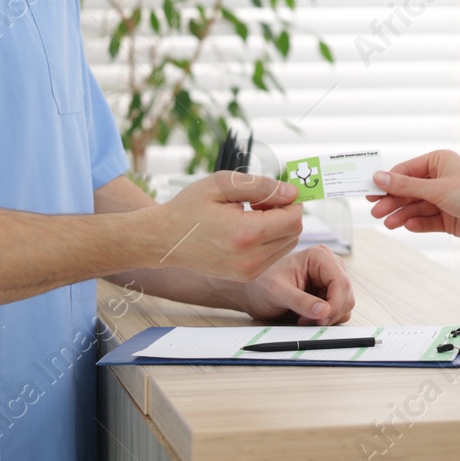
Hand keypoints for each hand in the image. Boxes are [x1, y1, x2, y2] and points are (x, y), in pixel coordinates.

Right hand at [147, 171, 302, 281]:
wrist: (165, 239)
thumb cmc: (190, 207)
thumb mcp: (223, 184)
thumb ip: (262, 186)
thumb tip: (292, 192)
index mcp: (246, 234)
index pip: (294, 219)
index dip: (289, 201)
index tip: (272, 192)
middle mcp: (250, 259)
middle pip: (294, 233)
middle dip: (284, 213)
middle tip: (259, 202)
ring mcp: (248, 272)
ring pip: (287, 245)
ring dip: (279, 227)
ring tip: (252, 215)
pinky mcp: (246, 276)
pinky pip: (274, 255)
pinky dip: (269, 240)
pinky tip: (248, 229)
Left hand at [236, 245, 355, 325]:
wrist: (253, 294)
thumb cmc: (261, 286)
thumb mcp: (278, 293)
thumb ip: (301, 301)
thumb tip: (324, 311)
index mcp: (319, 256)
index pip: (341, 282)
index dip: (335, 304)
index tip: (320, 319)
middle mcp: (329, 265)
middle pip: (346, 294)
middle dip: (330, 312)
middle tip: (307, 322)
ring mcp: (330, 280)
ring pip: (345, 304)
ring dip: (328, 317)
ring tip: (304, 319)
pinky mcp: (328, 293)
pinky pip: (339, 310)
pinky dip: (326, 319)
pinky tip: (308, 317)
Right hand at [367, 150, 459, 245]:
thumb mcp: (436, 188)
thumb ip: (405, 186)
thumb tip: (378, 177)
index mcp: (439, 161)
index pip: (406, 170)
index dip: (387, 182)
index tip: (369, 192)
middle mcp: (440, 178)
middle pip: (408, 190)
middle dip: (393, 201)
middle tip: (376, 212)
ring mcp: (444, 199)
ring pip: (416, 206)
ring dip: (402, 214)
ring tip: (389, 224)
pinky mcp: (448, 218)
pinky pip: (426, 219)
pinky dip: (416, 223)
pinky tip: (407, 226)